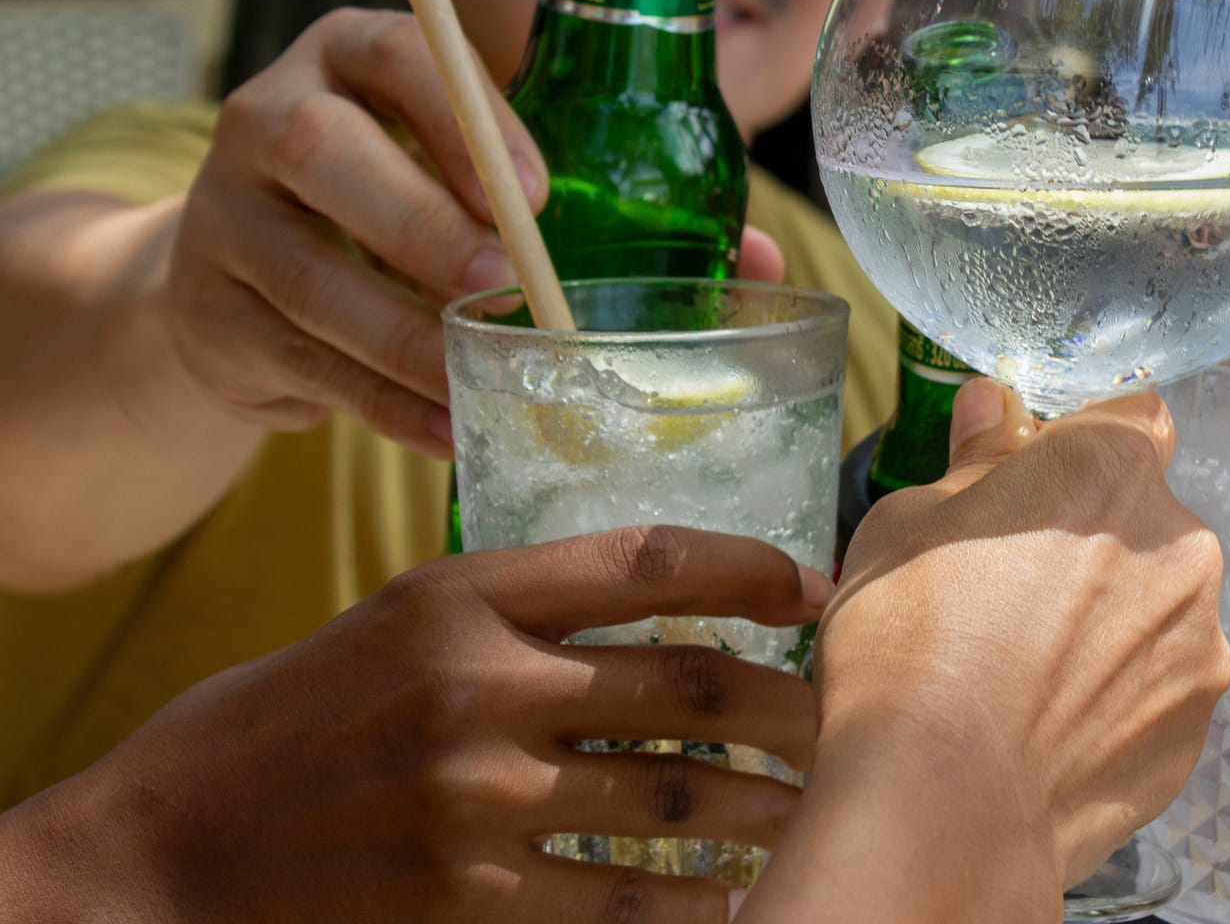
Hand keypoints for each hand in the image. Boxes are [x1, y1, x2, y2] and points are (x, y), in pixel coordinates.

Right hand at [0, 525, 830, 922]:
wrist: (160, 855)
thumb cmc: (282, 728)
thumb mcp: (388, 625)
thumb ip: (509, 609)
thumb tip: (653, 603)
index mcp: (458, 598)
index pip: (644, 562)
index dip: (750, 567)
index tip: (813, 586)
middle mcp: (478, 686)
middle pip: (689, 684)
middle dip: (791, 703)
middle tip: (847, 715)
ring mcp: (476, 800)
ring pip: (676, 798)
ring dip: (765, 807)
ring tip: (818, 807)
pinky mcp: (467, 901)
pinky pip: (621, 902)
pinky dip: (692, 902)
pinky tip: (737, 896)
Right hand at [163, 8, 783, 458]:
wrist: (242, 285)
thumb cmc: (408, 219)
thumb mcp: (479, 185)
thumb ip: (597, 204)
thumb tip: (759, 262)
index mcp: (350, 65)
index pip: (390, 53)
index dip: (458, 112)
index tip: (532, 190)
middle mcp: (270, 123)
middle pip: (317, 152)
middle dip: (418, 224)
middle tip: (502, 289)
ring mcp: (223, 221)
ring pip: (307, 275)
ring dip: (407, 341)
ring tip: (486, 383)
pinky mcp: (208, 316)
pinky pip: (304, 364)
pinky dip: (384, 405)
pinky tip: (449, 431)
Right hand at [741, 381, 1229, 923]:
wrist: (941, 804)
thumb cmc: (910, 644)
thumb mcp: (908, 522)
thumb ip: (974, 460)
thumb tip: (992, 408)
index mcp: (1110, 470)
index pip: (1134, 415)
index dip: (1083, 443)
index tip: (1039, 477)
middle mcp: (1179, 546)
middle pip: (1144, 520)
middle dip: (1092, 541)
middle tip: (1008, 591)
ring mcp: (1199, 643)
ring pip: (1155, 609)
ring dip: (1108, 625)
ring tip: (1022, 675)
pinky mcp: (1195, 729)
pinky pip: (1157, 690)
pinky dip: (1116, 700)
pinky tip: (1046, 729)